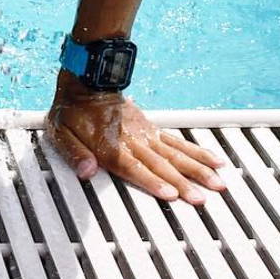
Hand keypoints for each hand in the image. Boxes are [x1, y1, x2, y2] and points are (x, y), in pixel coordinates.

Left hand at [45, 71, 225, 203]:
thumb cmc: (72, 110)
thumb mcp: (60, 132)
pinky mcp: (153, 128)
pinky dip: (197, 152)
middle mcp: (133, 140)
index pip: (134, 167)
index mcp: (111, 145)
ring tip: (219, 182)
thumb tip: (88, 171)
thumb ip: (75, 153)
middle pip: (162, 164)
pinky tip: (214, 160)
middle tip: (203, 199)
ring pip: (176, 153)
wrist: (87, 79)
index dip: (152, 181)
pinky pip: (178, 141)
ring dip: (198, 170)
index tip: (171, 194)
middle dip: (183, 183)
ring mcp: (146, 133)